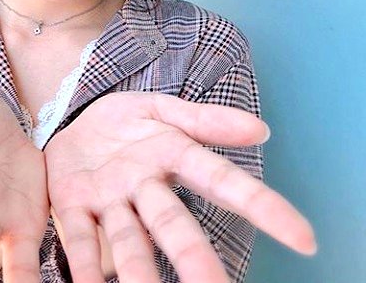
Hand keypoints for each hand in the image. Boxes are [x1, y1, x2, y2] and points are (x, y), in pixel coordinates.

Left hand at [45, 91, 316, 282]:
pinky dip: (84, 265)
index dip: (261, 206)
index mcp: (172, 157)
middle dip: (195, 259)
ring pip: (129, 240)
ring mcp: (109, 200)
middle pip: (174, 225)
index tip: (304, 239)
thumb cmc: (125, 122)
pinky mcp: (72, 205)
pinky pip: (79, 238)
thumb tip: (260, 129)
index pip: (222, 182)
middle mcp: (145, 189)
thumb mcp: (161, 109)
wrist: (72, 120)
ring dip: (138, 271)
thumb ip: (204, 119)